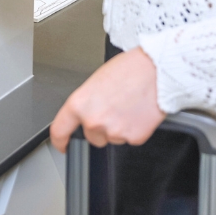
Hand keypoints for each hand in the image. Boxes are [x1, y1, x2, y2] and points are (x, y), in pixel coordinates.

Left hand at [50, 48, 164, 152]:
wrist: (155, 72)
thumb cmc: (128, 70)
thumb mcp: (96, 82)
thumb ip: (87, 102)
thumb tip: (86, 113)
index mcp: (80, 104)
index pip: (60, 130)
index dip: (60, 140)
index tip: (62, 144)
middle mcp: (94, 121)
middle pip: (91, 136)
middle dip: (100, 127)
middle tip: (112, 108)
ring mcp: (114, 132)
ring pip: (111, 138)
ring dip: (117, 128)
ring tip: (126, 106)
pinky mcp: (134, 138)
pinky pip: (129, 139)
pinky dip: (133, 129)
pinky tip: (136, 112)